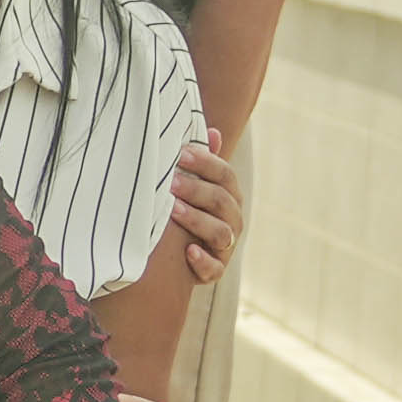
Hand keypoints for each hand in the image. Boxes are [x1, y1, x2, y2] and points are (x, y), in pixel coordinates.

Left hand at [170, 138, 244, 283]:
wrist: (175, 255)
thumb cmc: (184, 209)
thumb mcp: (192, 185)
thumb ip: (202, 162)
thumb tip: (213, 131)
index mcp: (228, 195)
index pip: (225, 175)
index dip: (206, 163)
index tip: (182, 153)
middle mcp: (232, 220)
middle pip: (222, 202)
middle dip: (197, 190)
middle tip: (170, 182)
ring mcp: (225, 247)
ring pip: (221, 233)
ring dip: (197, 220)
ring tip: (173, 210)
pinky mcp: (214, 271)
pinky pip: (214, 269)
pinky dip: (203, 261)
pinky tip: (189, 251)